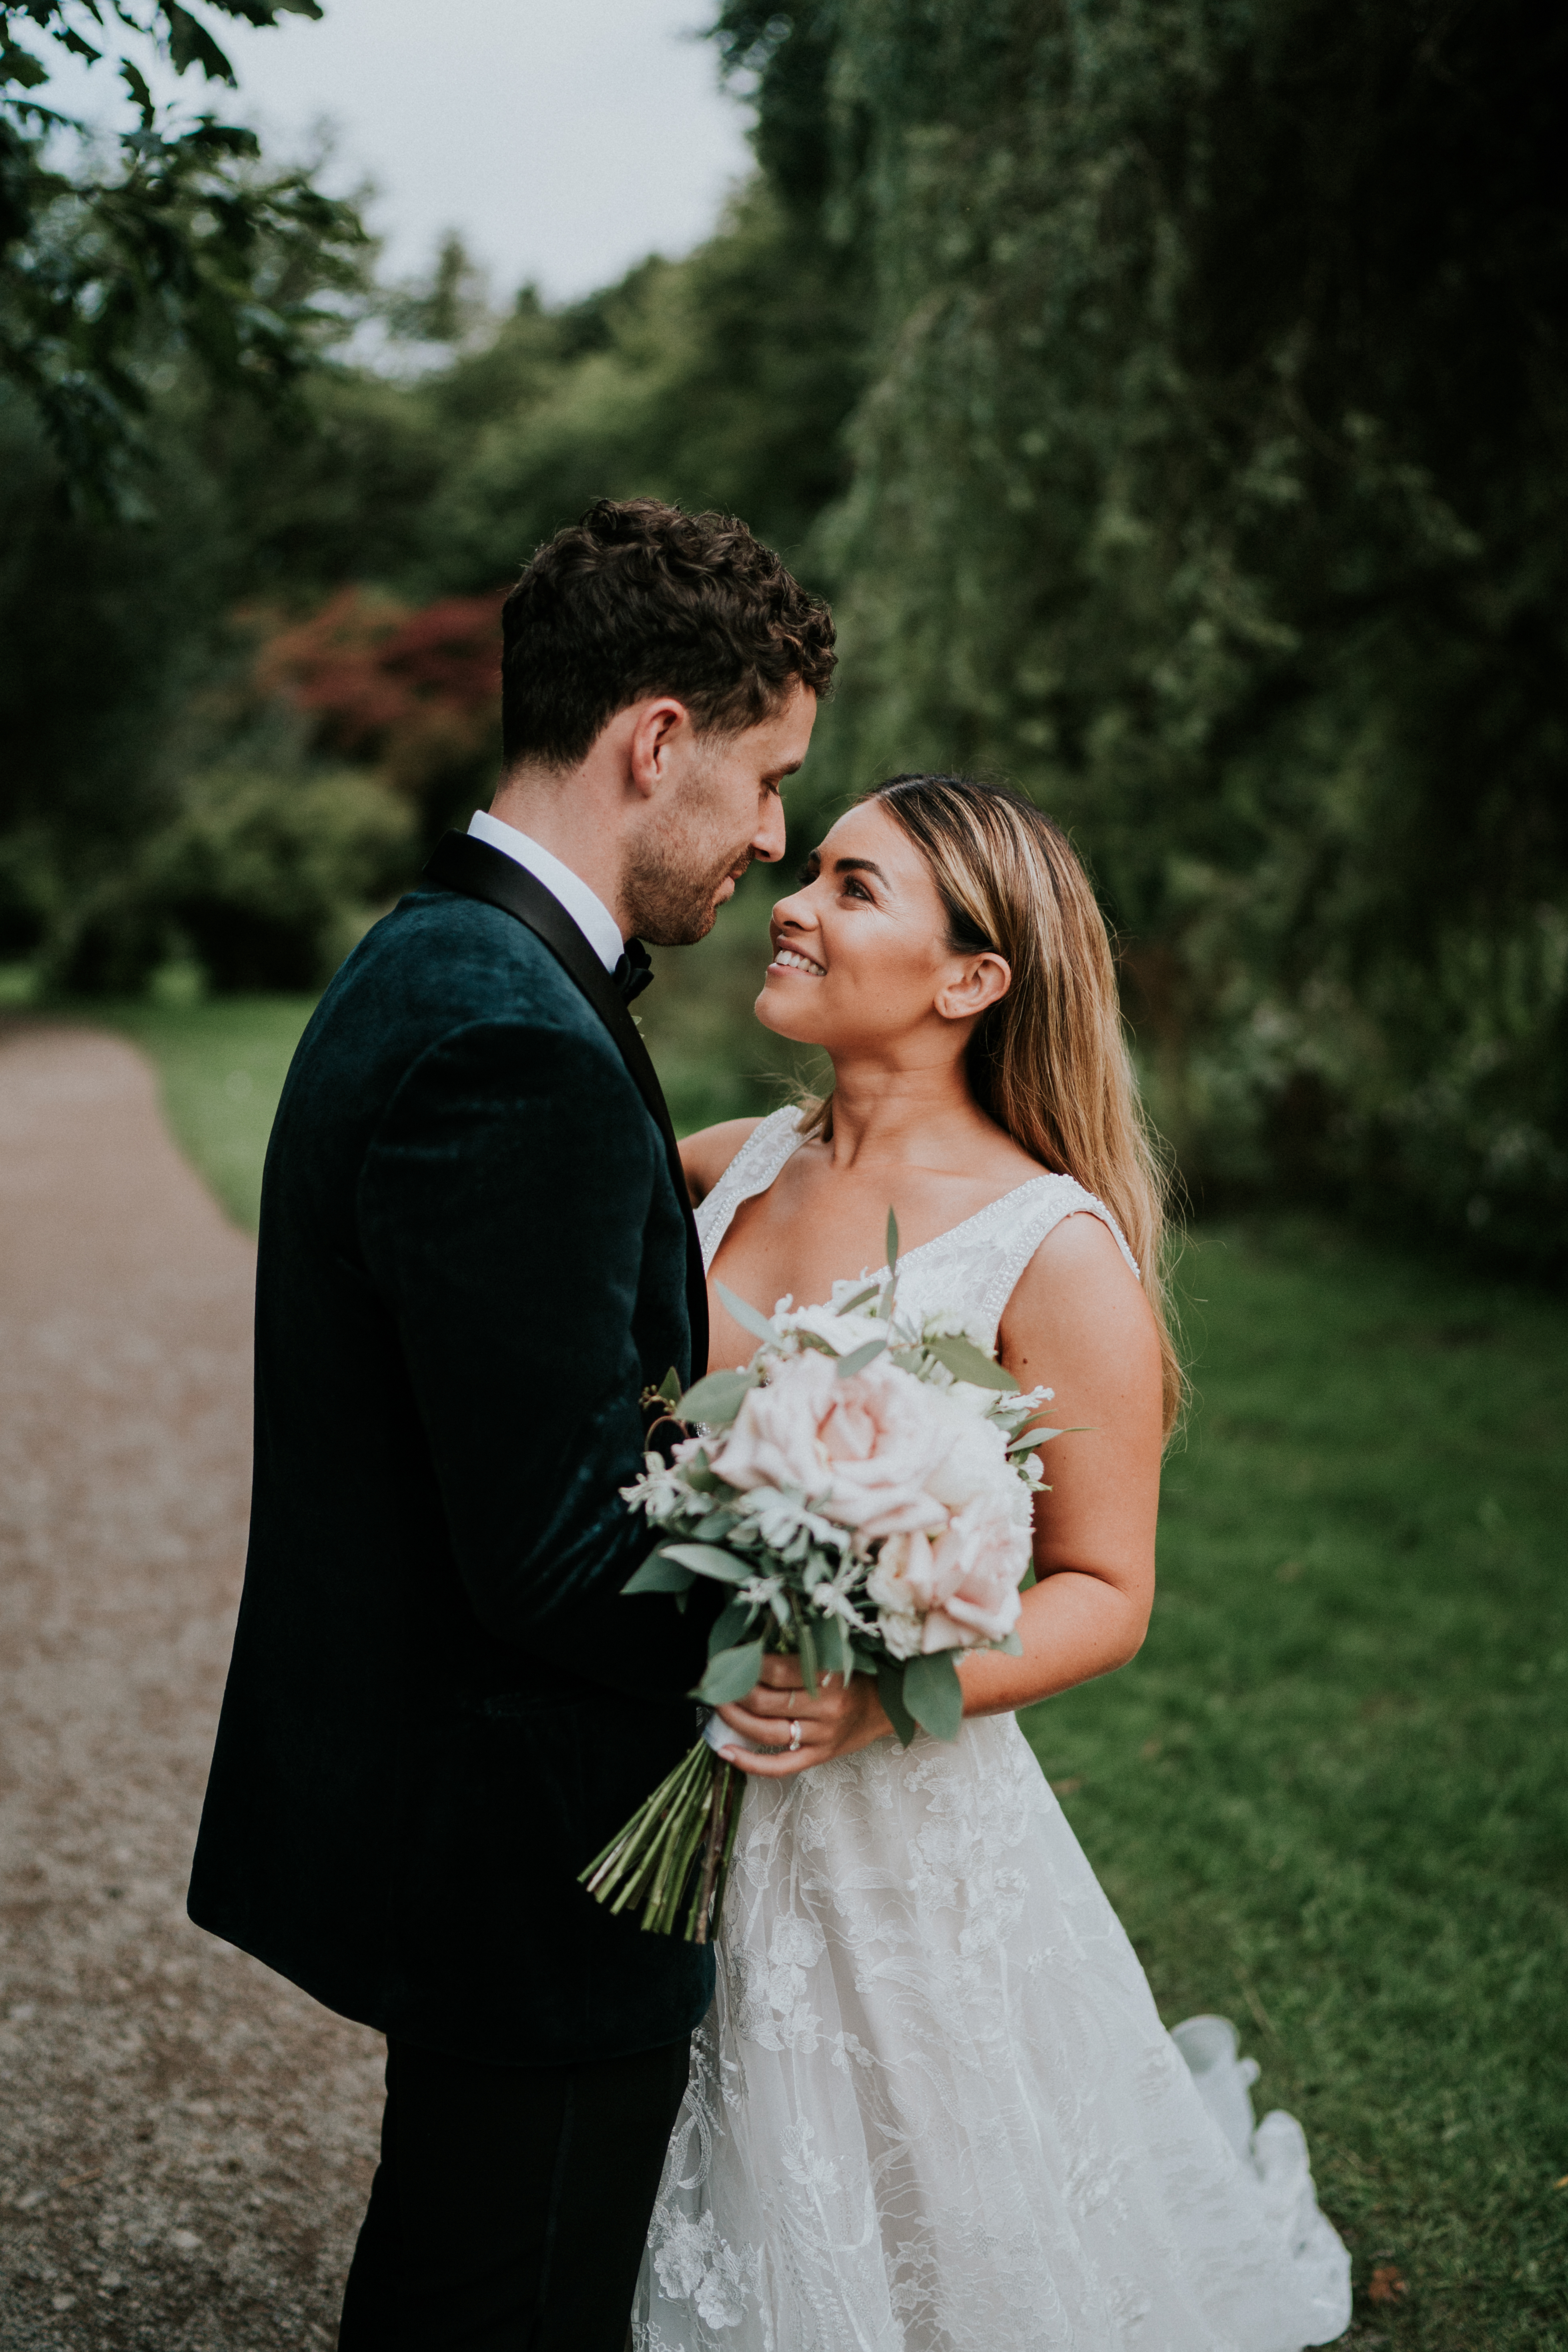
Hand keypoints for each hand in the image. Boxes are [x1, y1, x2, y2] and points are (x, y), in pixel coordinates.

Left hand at [715, 1653, 892, 1777]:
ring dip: (735, 1720)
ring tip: (717, 1708)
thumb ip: (800, 1654)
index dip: (746, 1665)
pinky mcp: (819, 1757)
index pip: (775, 1670)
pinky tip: (726, 1752)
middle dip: (734, 1692)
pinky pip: (780, 1766)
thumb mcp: (834, 1658)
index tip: (728, 1657)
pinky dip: (750, 1762)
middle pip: (766, 1701)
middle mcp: (826, 1707)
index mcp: (829, 1676)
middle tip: (717, 1683)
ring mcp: (822, 1736)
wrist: (885, 1708)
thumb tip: (752, 1647)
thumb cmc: (855, 1676)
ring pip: (767, 1732)